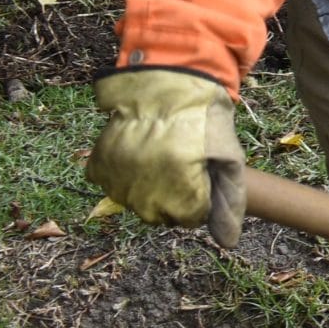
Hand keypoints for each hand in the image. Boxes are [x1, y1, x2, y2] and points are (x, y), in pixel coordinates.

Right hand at [87, 67, 243, 246]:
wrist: (164, 83)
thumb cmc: (202, 119)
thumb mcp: (229, 157)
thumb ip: (230, 202)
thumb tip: (227, 244)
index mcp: (179, 188)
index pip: (190, 219)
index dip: (201, 197)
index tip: (202, 173)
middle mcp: (144, 190)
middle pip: (162, 216)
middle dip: (175, 197)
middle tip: (181, 163)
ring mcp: (117, 179)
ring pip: (136, 204)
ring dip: (149, 189)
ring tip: (160, 156)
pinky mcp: (98, 165)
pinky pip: (111, 186)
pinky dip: (124, 177)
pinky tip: (138, 155)